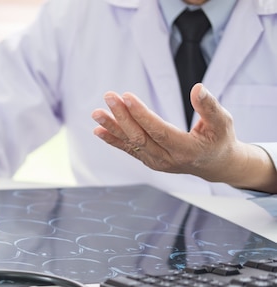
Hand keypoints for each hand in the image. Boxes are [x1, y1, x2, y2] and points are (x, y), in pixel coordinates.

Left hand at [91, 84, 276, 192]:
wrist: (215, 165)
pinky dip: (113, 140)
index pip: (158, 130)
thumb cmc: (220, 139)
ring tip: (96, 114)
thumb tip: (197, 88)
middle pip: (140, 136)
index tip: (126, 96)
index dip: (141, 114)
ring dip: (112, 128)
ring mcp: (156, 162)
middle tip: (109, 96)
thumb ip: (209, 106)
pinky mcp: (149, 161)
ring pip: (131, 144)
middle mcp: (167, 159)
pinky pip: (129, 150)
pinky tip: (98, 130)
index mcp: (186, 149)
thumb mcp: (223, 122)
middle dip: (122, 116)